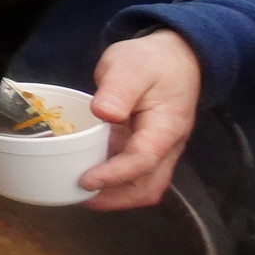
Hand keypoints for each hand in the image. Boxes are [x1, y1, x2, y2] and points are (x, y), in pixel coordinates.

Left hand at [80, 30, 201, 209]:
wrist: (176, 57)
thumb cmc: (152, 61)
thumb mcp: (131, 67)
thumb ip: (118, 90)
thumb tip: (104, 113)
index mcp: (166, 128)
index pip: (143, 160)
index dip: (115, 175)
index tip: (86, 180)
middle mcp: (167, 146)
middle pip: (148, 185)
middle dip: (116, 198)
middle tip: (78, 196)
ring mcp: (159, 149)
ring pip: (143, 183)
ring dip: (114, 193)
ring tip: (78, 192)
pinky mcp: (147, 146)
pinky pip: (134, 171)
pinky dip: (113, 179)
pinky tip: (86, 172)